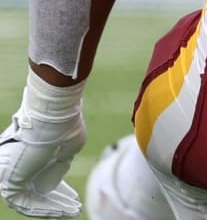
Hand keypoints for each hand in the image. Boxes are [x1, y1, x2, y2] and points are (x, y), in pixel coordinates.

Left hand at [0, 74, 85, 217]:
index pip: (42, 177)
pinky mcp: (9, 184)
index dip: (59, 190)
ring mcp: (10, 175)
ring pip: (32, 199)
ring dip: (54, 207)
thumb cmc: (64, 127)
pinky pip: (26, 203)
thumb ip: (59, 168)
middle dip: (57, 201)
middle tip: (74, 207)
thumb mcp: (68, 149)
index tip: (73, 196)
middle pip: (37, 190)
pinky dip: (46, 208)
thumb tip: (52, 187)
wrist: (53, 118)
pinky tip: (63, 211)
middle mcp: (16, 165)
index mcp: (29, 154)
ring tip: (74, 212)